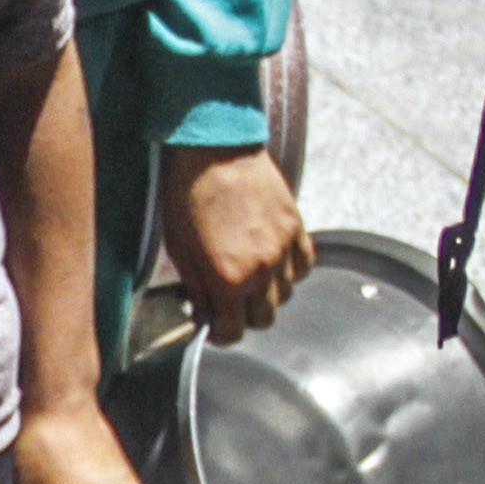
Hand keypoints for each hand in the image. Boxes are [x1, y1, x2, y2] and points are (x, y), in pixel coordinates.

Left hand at [159, 145, 311, 344]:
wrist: (215, 149)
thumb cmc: (189, 196)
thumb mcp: (180, 249)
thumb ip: (198, 289)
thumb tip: (205, 315)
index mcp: (229, 279)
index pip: (234, 332)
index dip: (221, 334)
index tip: (214, 327)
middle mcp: (263, 270)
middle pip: (265, 319)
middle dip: (244, 317)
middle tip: (229, 302)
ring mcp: (284, 249)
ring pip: (286, 295)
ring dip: (268, 294)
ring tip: (249, 276)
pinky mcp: (296, 228)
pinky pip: (304, 266)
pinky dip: (291, 271)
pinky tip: (273, 262)